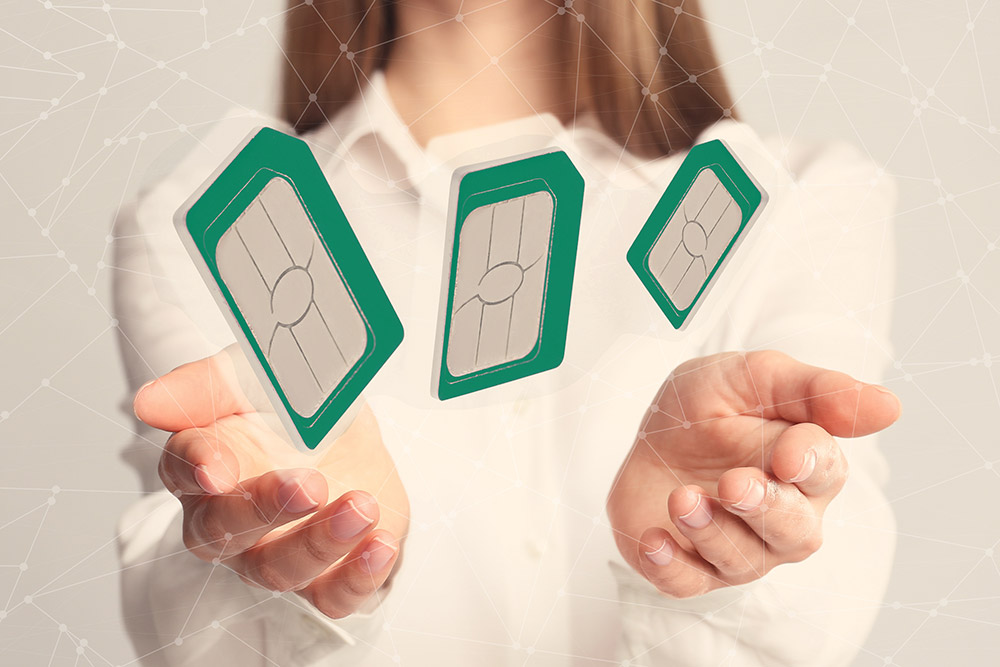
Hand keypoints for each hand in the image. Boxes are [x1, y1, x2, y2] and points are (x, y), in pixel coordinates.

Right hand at [133, 346, 408, 618]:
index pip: (182, 471)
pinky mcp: (325, 576)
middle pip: (224, 531)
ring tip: (361, 506)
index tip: (218, 467)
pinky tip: (380, 544)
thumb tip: (148, 402)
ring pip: (279, 569)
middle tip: (309, 485)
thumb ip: (206, 385)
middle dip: (264, 509)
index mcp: (205, 465)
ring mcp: (276, 553)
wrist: (351, 434)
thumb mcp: (254, 375)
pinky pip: (333, 597)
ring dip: (320, 541)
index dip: (197, 469)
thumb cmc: (289, 407)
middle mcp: (230, 520)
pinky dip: (357, 576)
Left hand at [607, 351, 900, 597]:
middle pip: (794, 532)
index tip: (786, 454)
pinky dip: (670, 567)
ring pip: (742, 561)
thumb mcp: (754, 377)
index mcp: (806, 465)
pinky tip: (653, 541)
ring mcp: (738, 548)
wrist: (650, 434)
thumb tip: (890, 406)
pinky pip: (687, 584)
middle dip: (765, 509)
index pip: (824, 471)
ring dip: (711, 531)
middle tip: (734, 484)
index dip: (808, 463)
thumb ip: (814, 389)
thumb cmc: (711, 406)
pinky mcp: (689, 567)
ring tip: (682, 497)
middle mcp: (783, 516)